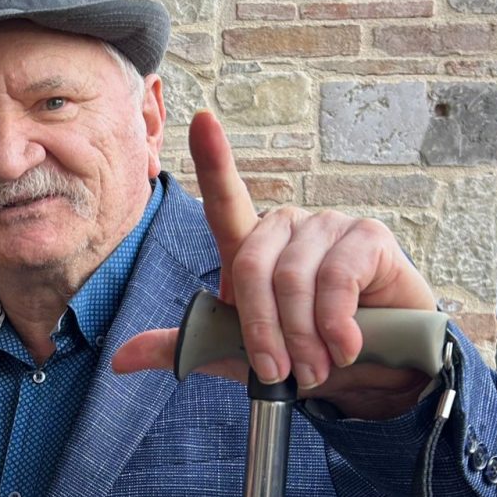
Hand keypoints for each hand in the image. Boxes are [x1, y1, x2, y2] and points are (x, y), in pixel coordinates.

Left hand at [113, 111, 435, 418]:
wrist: (376, 378)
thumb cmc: (308, 355)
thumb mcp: (238, 358)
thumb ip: (185, 347)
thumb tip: (120, 358)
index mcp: (252, 248)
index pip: (226, 199)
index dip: (213, 158)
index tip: (202, 119)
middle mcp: (288, 228)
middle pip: (251, 268)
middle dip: (264, 332)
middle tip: (285, 371)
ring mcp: (330, 226)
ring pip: (291, 279)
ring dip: (302, 338)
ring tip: (318, 365)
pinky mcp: (369, 237)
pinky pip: (335, 279)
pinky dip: (336, 325)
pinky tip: (348, 346)